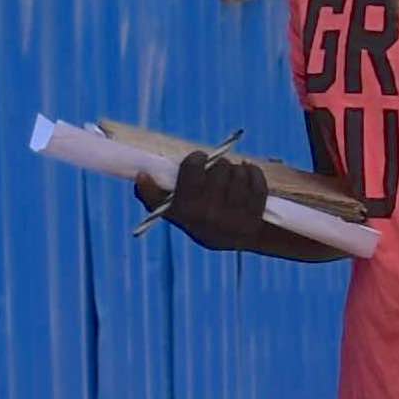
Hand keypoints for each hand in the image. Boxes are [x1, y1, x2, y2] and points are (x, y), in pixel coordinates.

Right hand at [145, 145, 272, 250]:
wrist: (229, 239)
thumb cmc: (194, 216)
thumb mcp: (171, 208)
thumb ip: (152, 193)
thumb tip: (141, 174)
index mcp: (185, 209)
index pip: (193, 166)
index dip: (197, 158)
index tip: (199, 160)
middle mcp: (208, 215)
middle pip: (219, 166)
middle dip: (218, 164)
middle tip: (217, 170)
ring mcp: (233, 218)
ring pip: (238, 172)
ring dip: (236, 169)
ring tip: (231, 176)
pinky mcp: (254, 217)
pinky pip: (257, 181)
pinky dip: (253, 172)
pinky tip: (246, 174)